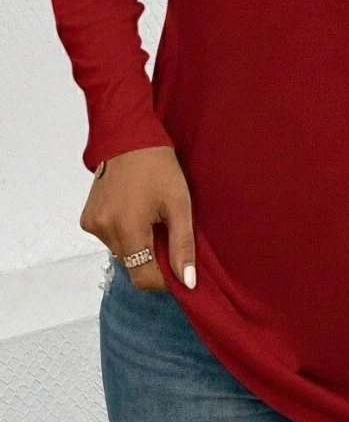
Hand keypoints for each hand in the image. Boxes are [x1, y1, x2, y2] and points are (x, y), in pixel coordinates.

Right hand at [80, 146, 195, 290]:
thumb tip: (187, 282)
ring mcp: (92, 225)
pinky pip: (110, 240)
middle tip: (167, 233)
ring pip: (122, 254)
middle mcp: (104, 230)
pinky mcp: (87, 220)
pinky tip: (134, 212)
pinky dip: (125, 234)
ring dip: (139, 245)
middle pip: (133, 266)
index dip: (164, 279)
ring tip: (150, 218)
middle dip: (153, 259)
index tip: (178, 267)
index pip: (143, 277)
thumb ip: (182, 246)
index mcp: (127, 228)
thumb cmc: (159, 168)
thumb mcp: (179, 205)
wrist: (129, 139)